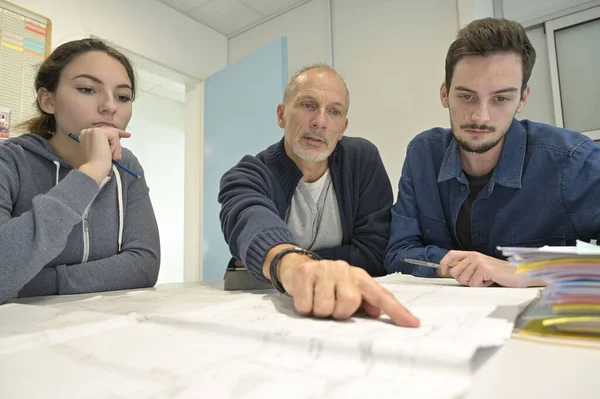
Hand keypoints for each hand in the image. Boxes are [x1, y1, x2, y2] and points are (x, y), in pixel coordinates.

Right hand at [77, 127, 130, 183]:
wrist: (94, 169)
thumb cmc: (98, 164)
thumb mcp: (103, 150)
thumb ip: (106, 142)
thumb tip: (118, 136)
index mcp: (86, 136)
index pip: (104, 131)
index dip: (116, 133)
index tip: (128, 135)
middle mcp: (87, 131)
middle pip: (110, 132)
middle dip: (117, 144)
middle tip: (117, 156)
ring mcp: (92, 131)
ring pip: (113, 134)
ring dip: (116, 147)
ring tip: (114, 157)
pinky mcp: (98, 132)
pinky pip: (114, 135)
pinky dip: (115, 145)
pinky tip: (110, 153)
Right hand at [263, 245, 419, 326]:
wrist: (297, 267)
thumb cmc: (327, 285)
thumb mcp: (347, 291)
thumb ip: (365, 303)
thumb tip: (377, 312)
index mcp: (359, 276)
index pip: (381, 295)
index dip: (396, 311)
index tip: (412, 324)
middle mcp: (344, 269)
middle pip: (349, 303)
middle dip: (339, 312)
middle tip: (331, 307)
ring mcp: (324, 269)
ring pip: (326, 306)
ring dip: (320, 312)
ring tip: (317, 301)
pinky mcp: (305, 273)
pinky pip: (307, 305)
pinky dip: (305, 308)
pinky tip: (305, 298)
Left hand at [440, 250, 527, 286]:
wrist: (516, 275)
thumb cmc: (499, 274)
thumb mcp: (480, 268)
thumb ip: (467, 268)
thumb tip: (451, 272)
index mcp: (472, 254)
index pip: (451, 254)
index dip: (444, 263)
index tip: (443, 271)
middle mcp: (473, 256)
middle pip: (455, 272)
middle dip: (464, 280)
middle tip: (477, 279)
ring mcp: (478, 261)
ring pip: (463, 279)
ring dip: (474, 283)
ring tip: (485, 279)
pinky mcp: (483, 268)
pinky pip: (473, 283)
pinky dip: (481, 285)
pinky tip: (489, 280)